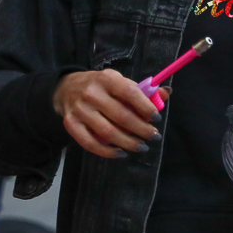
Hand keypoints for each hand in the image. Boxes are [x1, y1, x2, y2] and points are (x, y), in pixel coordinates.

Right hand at [52, 70, 166, 158]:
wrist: (66, 88)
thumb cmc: (100, 86)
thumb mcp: (119, 81)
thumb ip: (142, 89)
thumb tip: (166, 93)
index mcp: (107, 79)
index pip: (130, 92)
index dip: (146, 107)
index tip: (157, 118)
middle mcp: (92, 93)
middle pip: (121, 116)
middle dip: (142, 129)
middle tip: (154, 137)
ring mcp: (80, 110)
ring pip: (108, 132)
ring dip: (128, 143)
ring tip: (141, 147)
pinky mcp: (71, 124)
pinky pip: (90, 143)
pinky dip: (107, 152)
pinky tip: (120, 153)